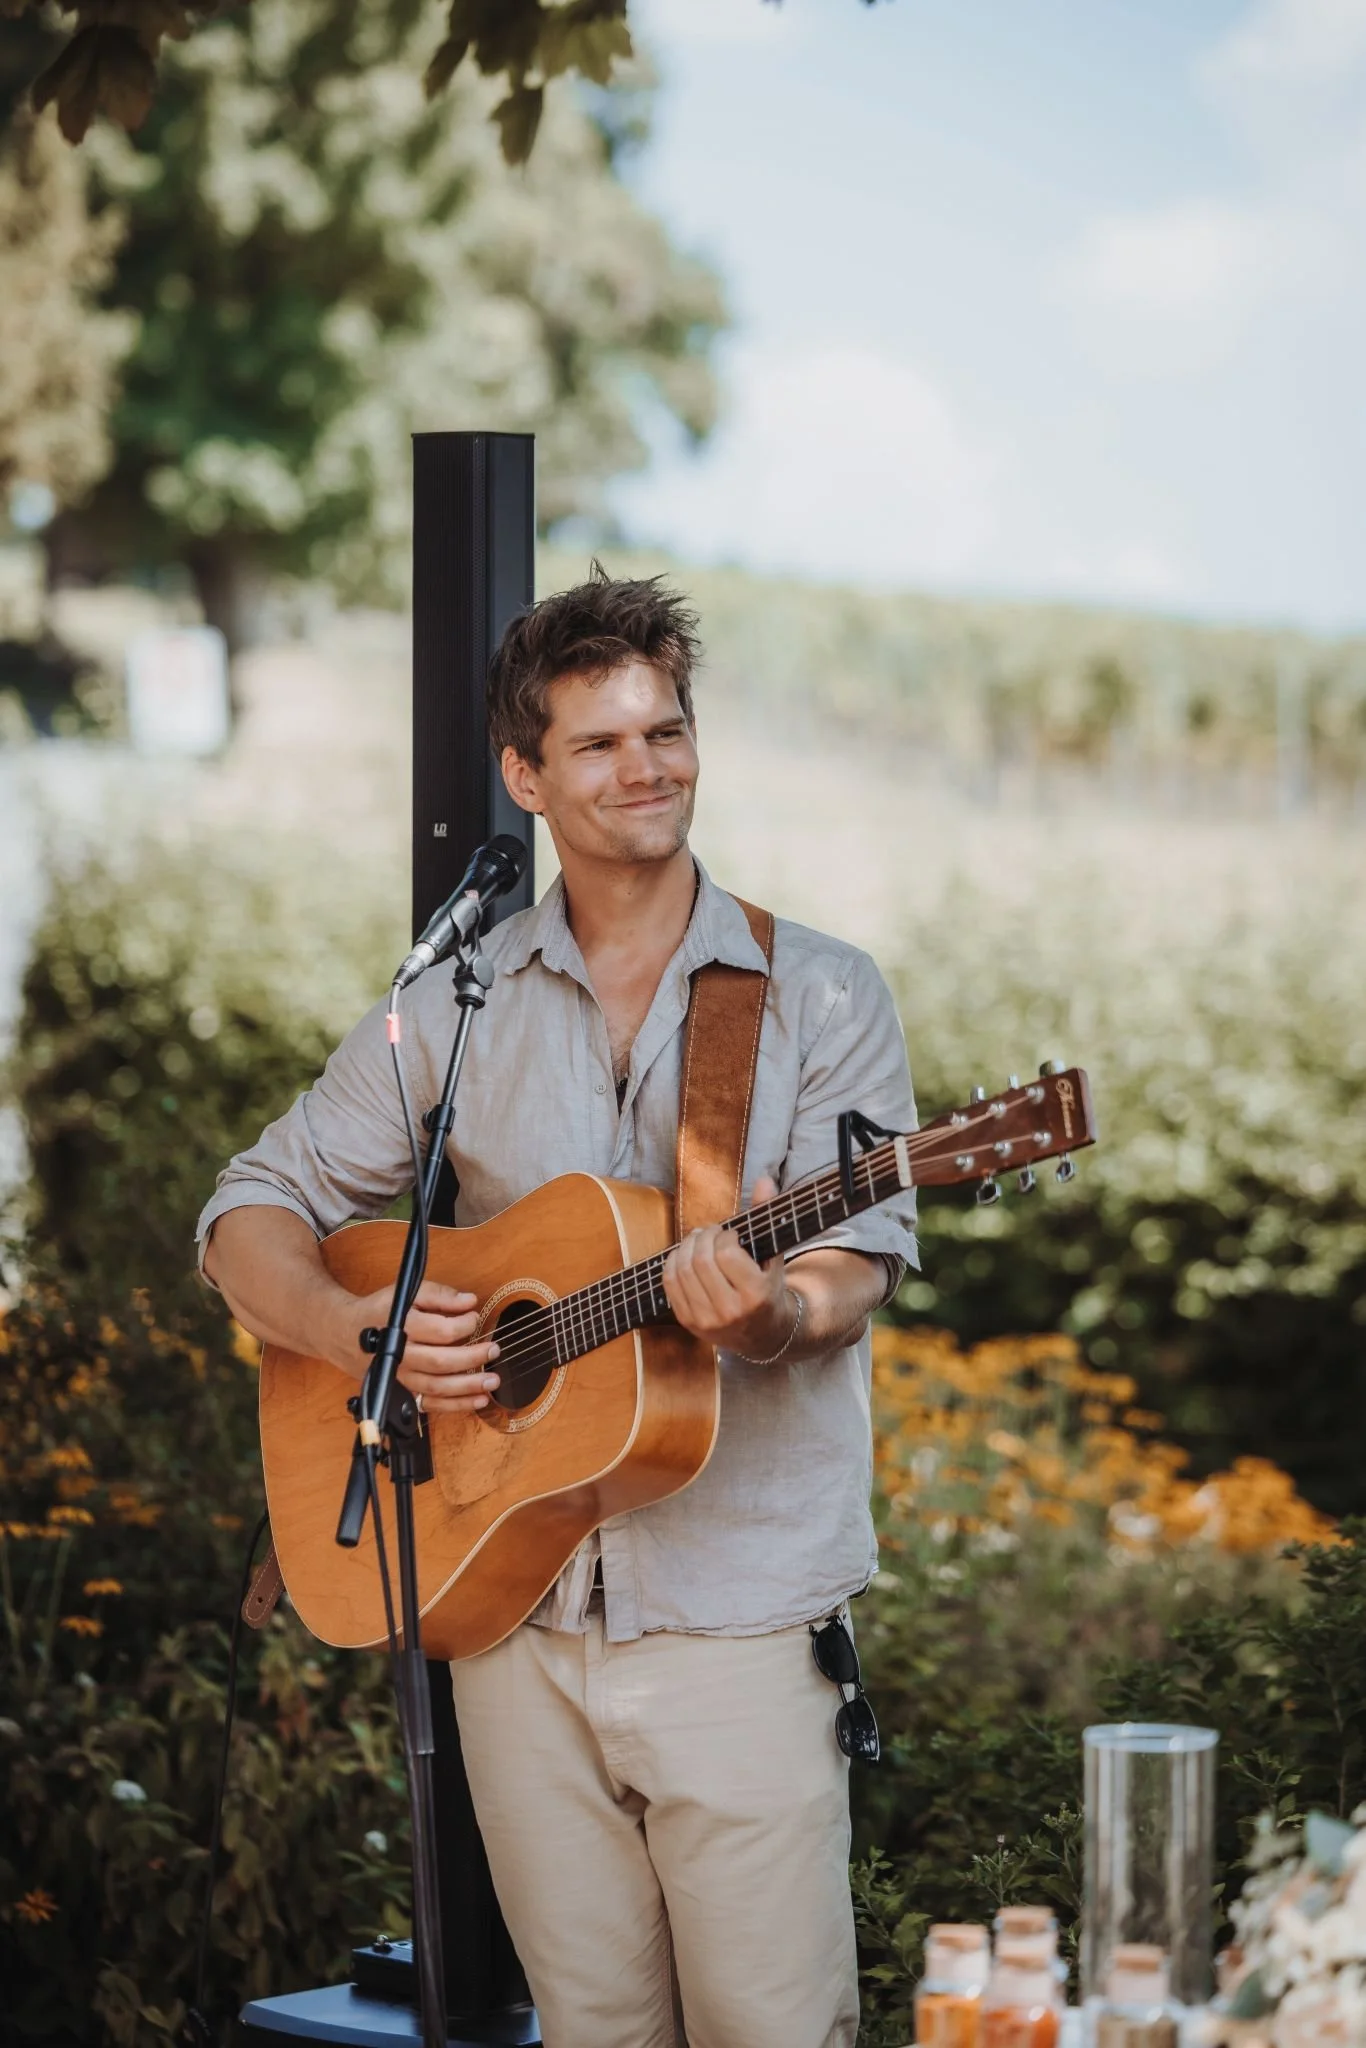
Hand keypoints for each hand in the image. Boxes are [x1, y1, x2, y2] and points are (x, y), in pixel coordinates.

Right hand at [333, 1279, 499, 1416]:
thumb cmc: (379, 1311)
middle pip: (440, 1362)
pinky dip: (455, 1405)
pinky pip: (430, 1404)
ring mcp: (400, 1378)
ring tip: (492, 1381)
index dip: (464, 1325)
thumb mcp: (407, 1292)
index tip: (475, 1318)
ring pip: (436, 1388)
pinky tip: (477, 1400)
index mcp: (401, 1326)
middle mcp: (400, 1355)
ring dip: (468, 1387)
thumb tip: (469, 1301)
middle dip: (472, 1358)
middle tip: (495, 1350)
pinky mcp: (402, 1392)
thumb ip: (439, 1295)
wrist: (345, 1334)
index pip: (440, 1330)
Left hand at [662, 1175, 799, 1360]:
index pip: (726, 1254)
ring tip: (698, 1239)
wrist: (763, 1335)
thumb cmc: (768, 1288)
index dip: (724, 1235)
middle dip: (703, 1237)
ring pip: (682, 1271)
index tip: (730, 1233)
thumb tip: (765, 1179)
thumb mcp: (774, 1256)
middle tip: (710, 1231)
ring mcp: (707, 1320)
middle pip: (701, 1261)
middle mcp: (730, 1311)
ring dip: (686, 1246)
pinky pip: (669, 1284)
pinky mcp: (689, 1323)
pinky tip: (684, 1254)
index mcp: (756, 1295)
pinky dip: (672, 1262)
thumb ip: (767, 1216)